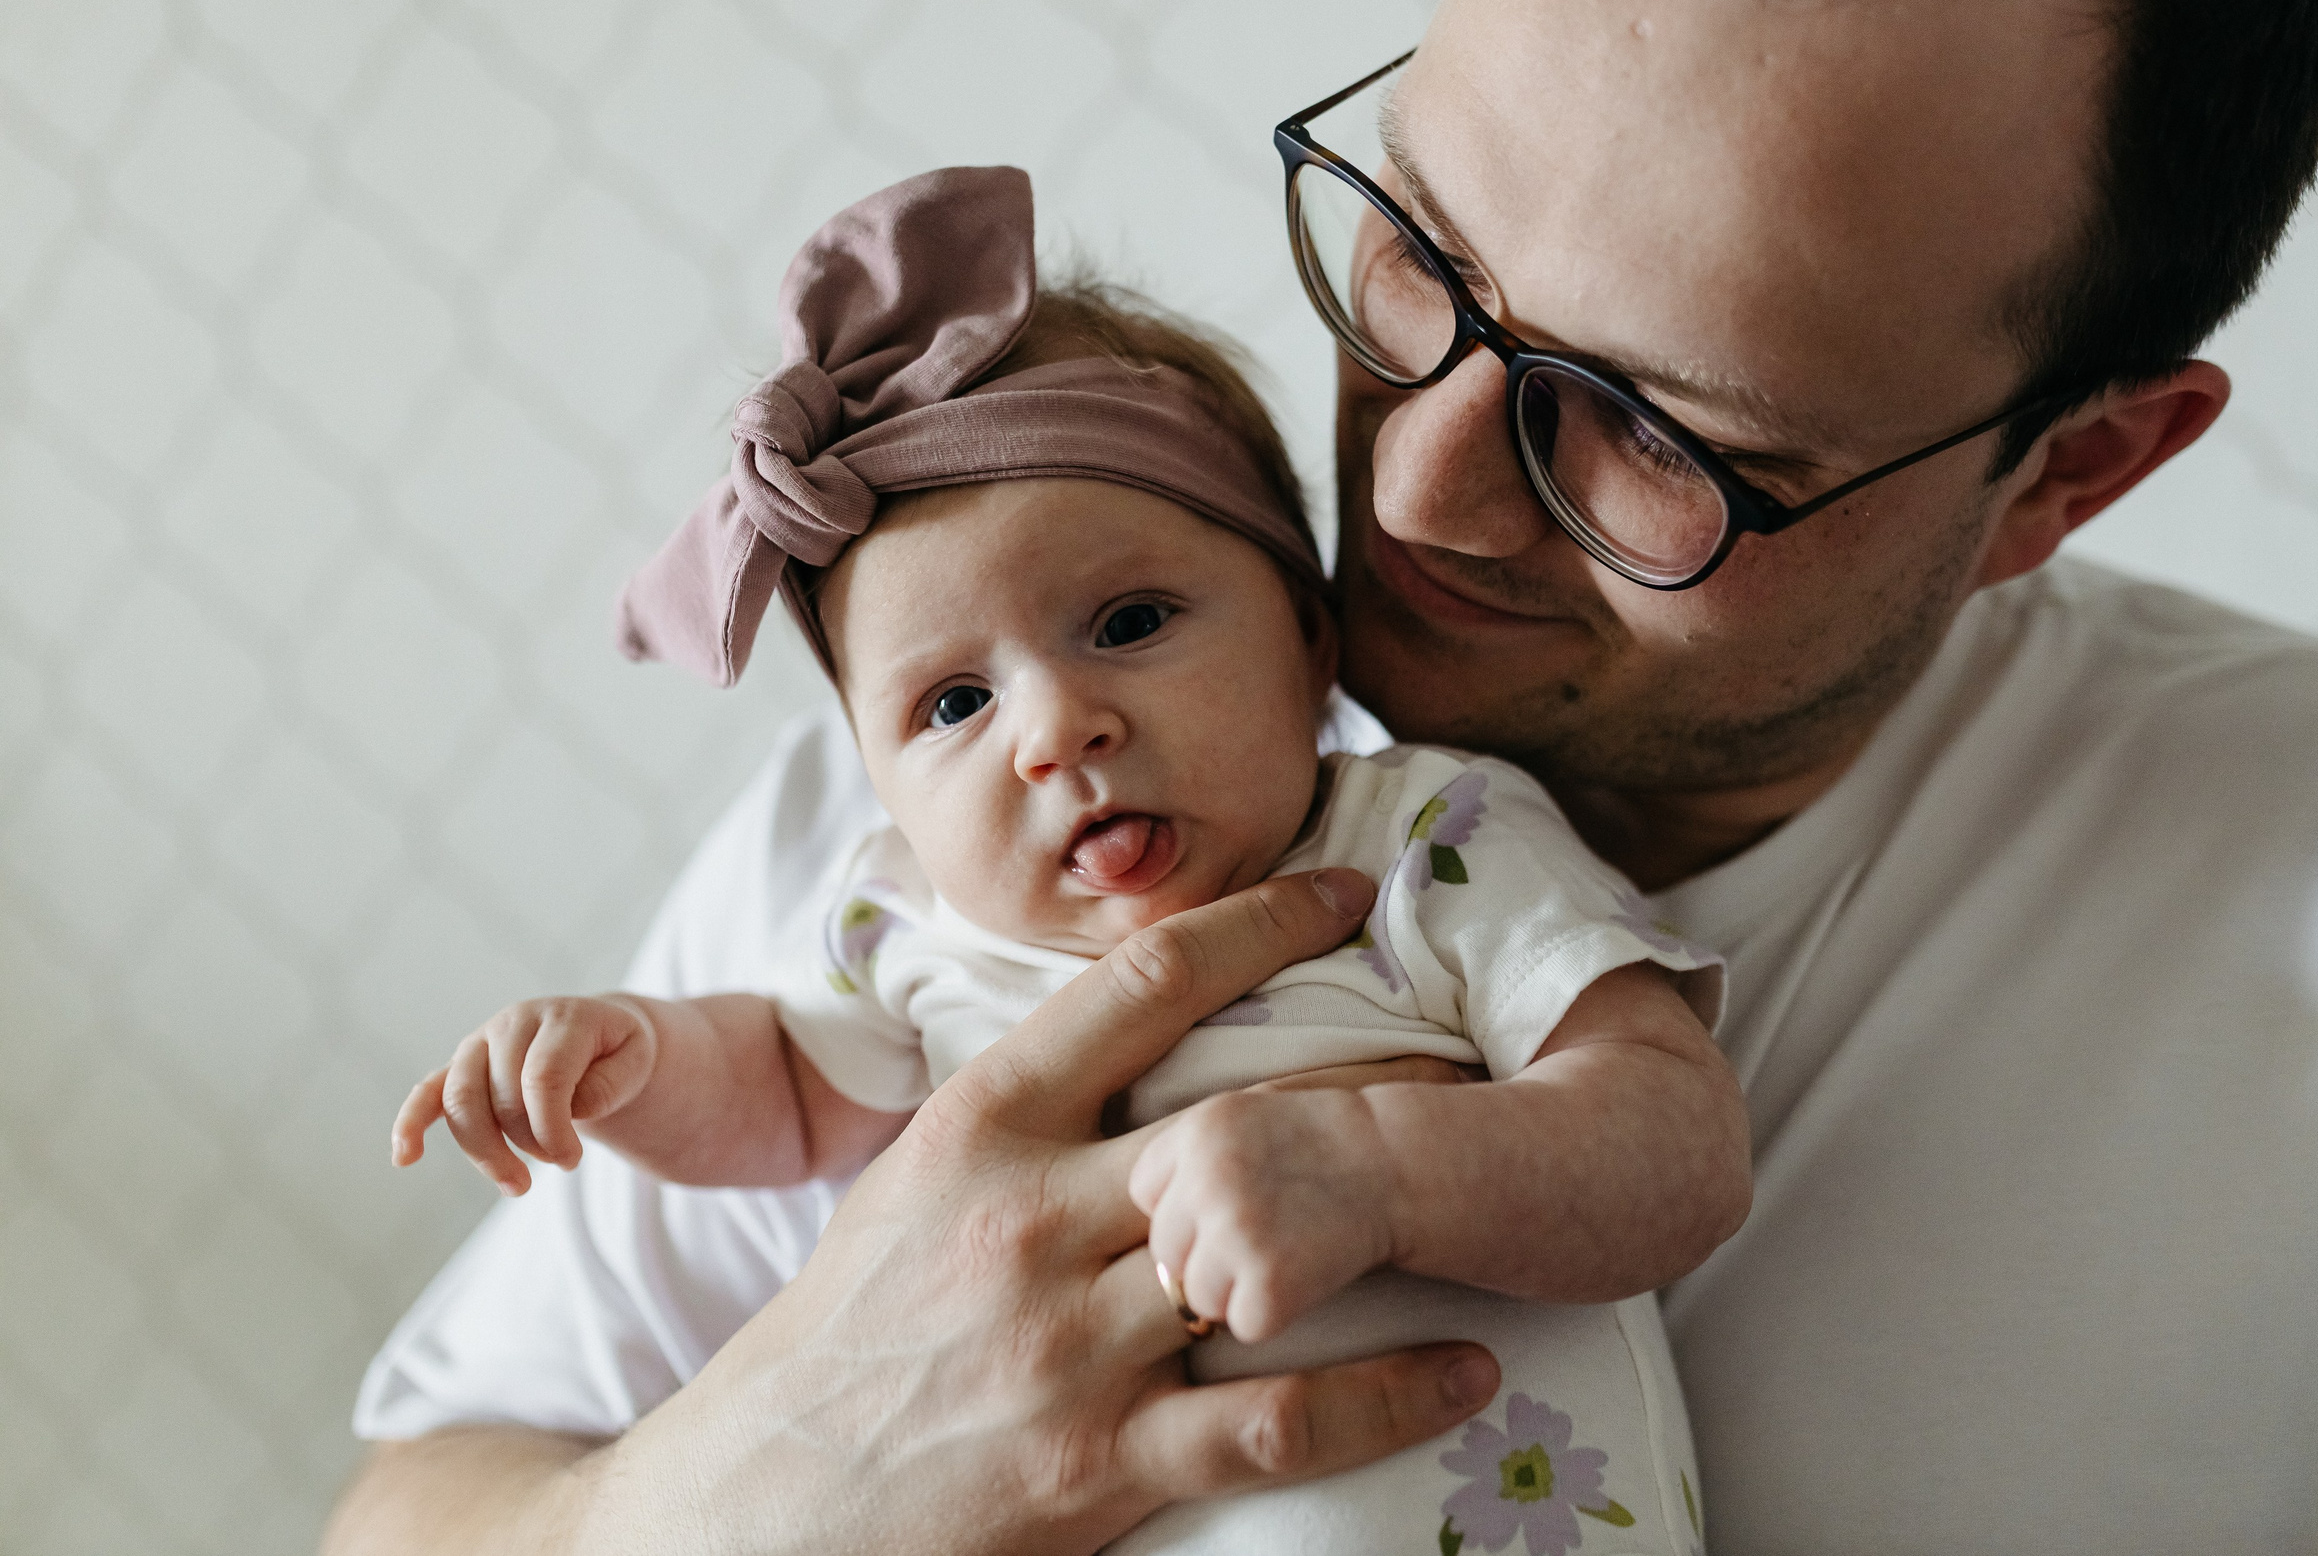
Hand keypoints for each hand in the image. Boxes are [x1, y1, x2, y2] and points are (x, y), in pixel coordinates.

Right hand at [390, 995, 657, 1194]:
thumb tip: (572, 1111)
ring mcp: (480, 1044)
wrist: (599, 1033)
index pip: (543, 1078)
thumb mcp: (636, 1060)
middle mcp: (513, 1024)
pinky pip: (427, 1092)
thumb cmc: (617, 1051)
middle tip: (560, 1166)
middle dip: (526, 1143)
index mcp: (561, 1018)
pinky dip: (411, 1123)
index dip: (553, 1128)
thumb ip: (610, 1084)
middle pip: (499, 1096)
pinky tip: (404, 1158)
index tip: (572, 1162)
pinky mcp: (460, 1067)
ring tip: (516, 1187)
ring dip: (482, 1153)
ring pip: (461, 1102)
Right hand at [570, 867, 1499, 1555]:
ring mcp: (1068, 1345)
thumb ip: (1030, 1110)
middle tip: (1471, 1046)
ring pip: (1274, 1248)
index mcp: (981, 1123)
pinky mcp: (1100, 1467)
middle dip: (1374, 1072)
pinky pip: (1280, 1420)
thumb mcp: (914, 1182)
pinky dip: (1391, 1390)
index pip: (1145, 984)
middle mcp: (1029, 1217)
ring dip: (1398, 1212)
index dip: (1265, 921)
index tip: (1351, 892)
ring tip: (1497, 1178)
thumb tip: (1148, 1022)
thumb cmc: (849, 1333)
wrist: (752, 1510)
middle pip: (1244, 1110)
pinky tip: (1469, 1366)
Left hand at [1131, 1086, 1400, 1343]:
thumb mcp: (1240, 1115)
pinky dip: (1272, 1315)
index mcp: (1196, 1129)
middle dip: (1201, 1255)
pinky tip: (1306, 1277)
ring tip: (1285, 1251)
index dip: (1182, 1207)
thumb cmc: (1318, 1142)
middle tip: (1262, 1233)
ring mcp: (1239, 1229)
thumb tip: (1102, 1204)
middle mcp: (1209, 1174)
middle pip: (1164, 1250)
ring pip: (1196, 1295)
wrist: (1402, 1165)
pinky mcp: (1270, 1283)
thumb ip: (1176, 1150)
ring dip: (1233, 1290)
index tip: (1226, 1200)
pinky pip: (1243, 1324)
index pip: (1143, 1193)